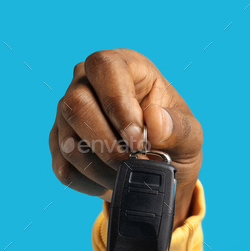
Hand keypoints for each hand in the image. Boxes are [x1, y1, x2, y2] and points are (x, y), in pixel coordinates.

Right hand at [49, 48, 202, 229]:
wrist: (160, 170)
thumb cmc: (175, 141)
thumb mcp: (190, 136)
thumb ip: (178, 127)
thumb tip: (154, 120)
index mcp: (125, 67)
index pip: (105, 68)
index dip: (117, 104)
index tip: (138, 140)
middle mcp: (88, 83)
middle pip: (76, 104)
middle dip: (108, 145)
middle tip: (135, 163)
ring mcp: (68, 114)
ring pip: (68, 141)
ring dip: (103, 169)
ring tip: (130, 174)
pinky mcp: (59, 144)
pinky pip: (64, 169)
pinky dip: (92, 183)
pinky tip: (113, 180)